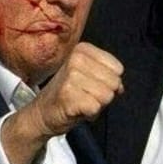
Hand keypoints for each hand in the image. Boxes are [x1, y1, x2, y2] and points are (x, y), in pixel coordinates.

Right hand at [0, 43, 122, 163]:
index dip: (109, 83)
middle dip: (104, 95)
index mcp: (82, 50)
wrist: (42, 113)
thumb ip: (109, 77)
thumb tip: (120, 87)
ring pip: (107, 96)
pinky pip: (95, 107)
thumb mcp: (89, 77)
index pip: (117, 68)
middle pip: (114, 82)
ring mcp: (71, 76)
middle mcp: (76, 59)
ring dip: (97, 105)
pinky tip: (77, 110)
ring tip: (81, 102)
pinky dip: (89, 114)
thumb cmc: (68, 95)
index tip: (92, 85)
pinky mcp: (68, 95)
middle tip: (86, 96)